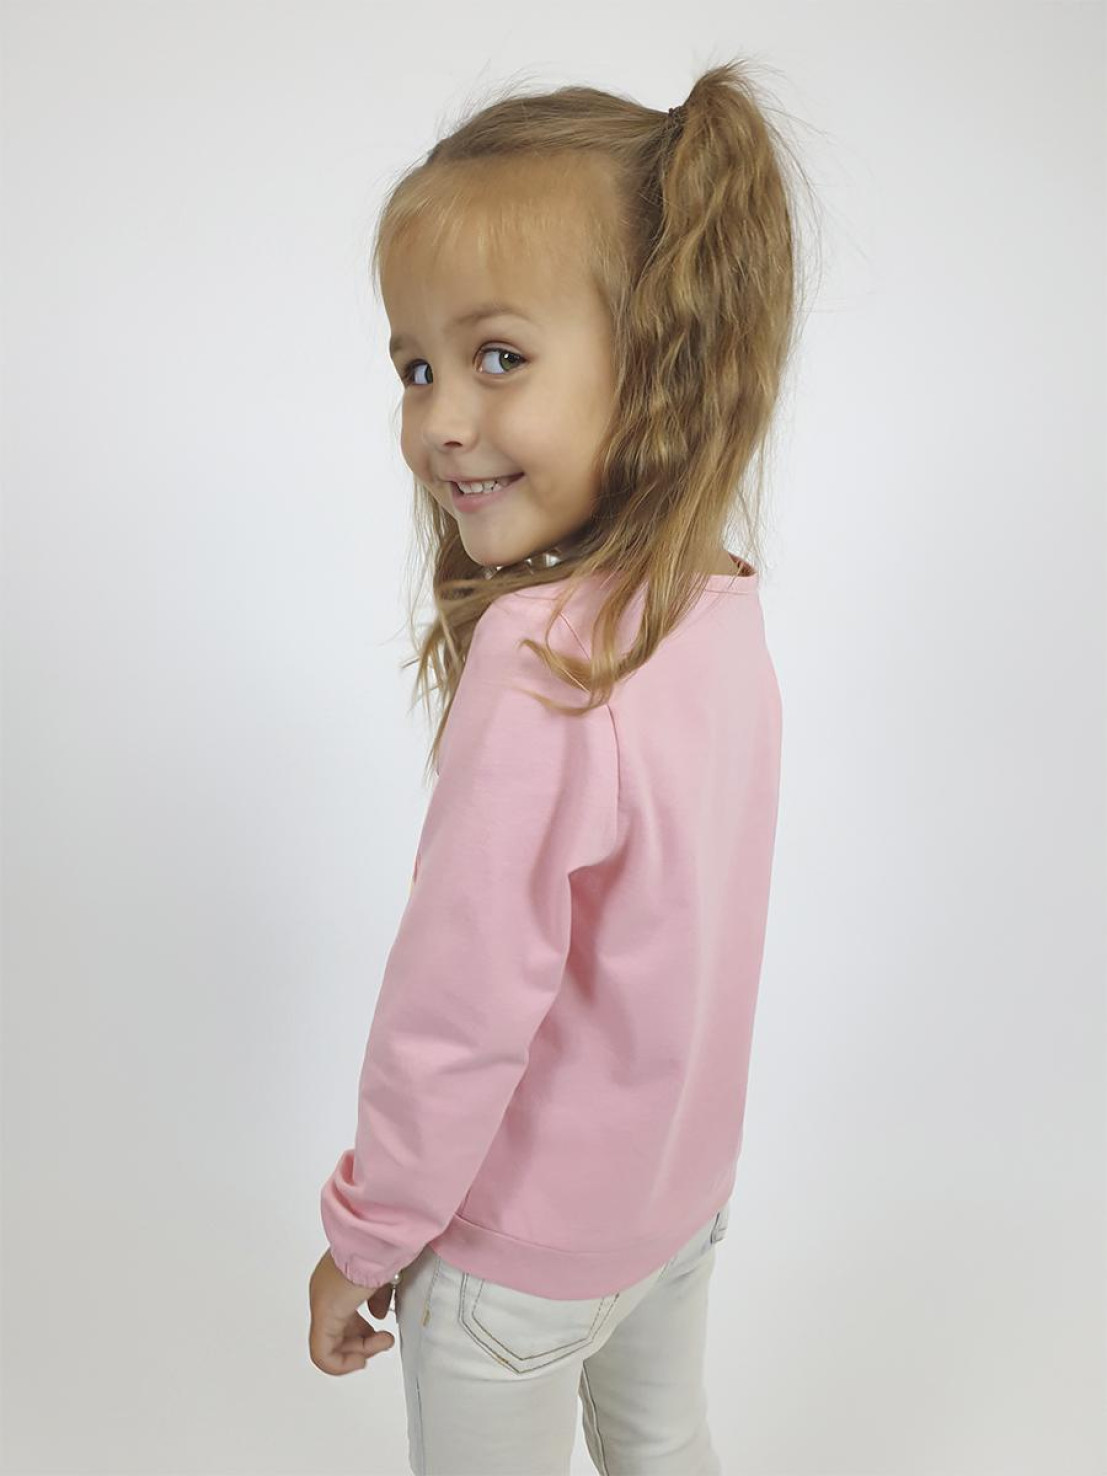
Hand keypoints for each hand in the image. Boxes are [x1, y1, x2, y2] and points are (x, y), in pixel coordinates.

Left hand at [308, 1247, 397, 1375]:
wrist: (377, 1237)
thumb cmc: (383, 1249)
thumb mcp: (382, 1277)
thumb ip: (378, 1297)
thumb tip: (378, 1315)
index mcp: (337, 1280)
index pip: (343, 1316)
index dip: (362, 1331)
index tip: (381, 1333)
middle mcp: (324, 1292)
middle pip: (338, 1333)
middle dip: (363, 1344)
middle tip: (384, 1340)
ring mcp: (322, 1303)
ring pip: (330, 1346)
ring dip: (360, 1351)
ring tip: (383, 1342)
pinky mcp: (324, 1314)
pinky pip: (322, 1355)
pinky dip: (341, 1364)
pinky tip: (362, 1359)